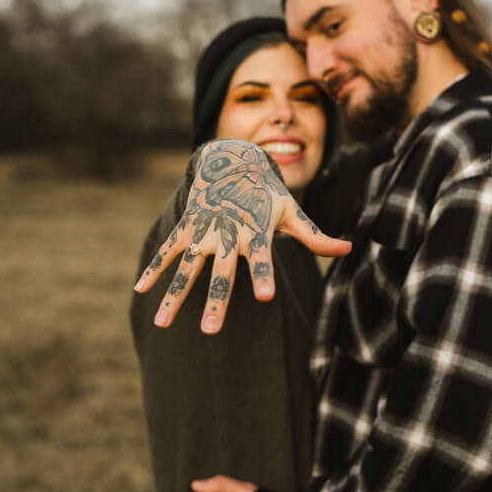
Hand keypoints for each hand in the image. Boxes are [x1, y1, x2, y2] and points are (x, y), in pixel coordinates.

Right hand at [134, 140, 351, 332]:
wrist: (231, 160)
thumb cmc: (265, 193)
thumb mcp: (291, 211)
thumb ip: (315, 235)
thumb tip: (350, 248)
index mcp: (255, 231)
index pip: (263, 258)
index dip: (263, 276)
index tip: (265, 298)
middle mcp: (228, 234)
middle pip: (221, 273)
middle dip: (215, 302)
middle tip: (210, 331)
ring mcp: (203, 231)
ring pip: (188, 269)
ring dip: (175, 296)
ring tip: (163, 324)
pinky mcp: (186, 227)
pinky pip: (167, 251)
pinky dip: (154, 270)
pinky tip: (141, 291)